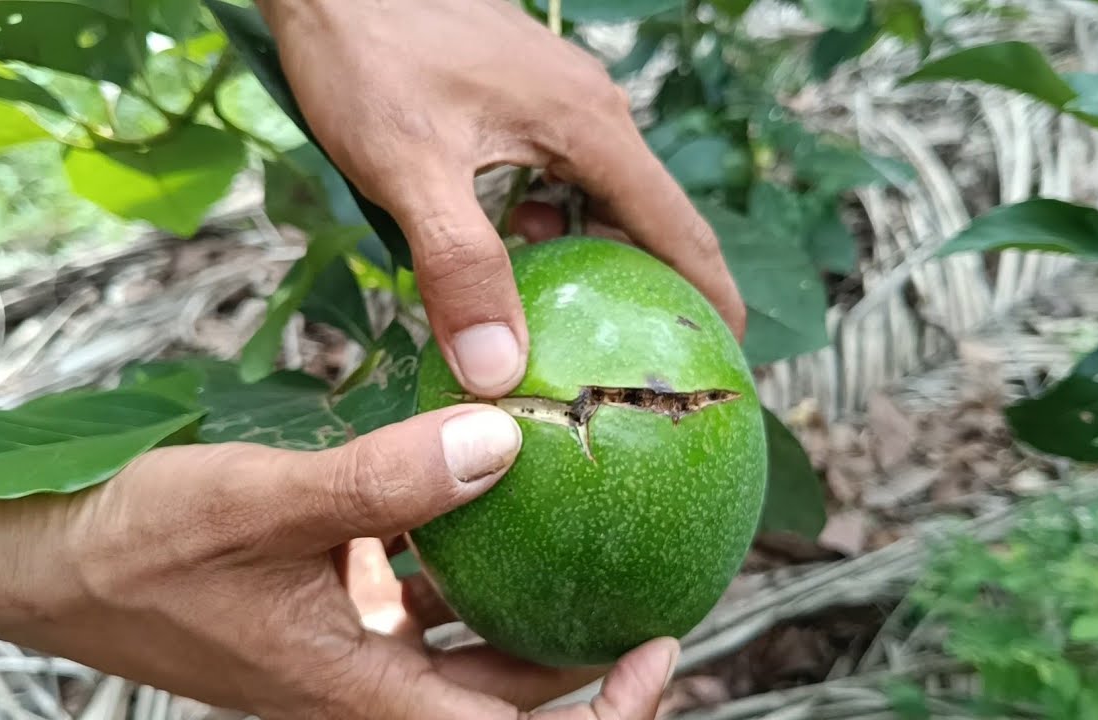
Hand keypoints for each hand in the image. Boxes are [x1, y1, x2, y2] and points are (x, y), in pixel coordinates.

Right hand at [0, 405, 677, 718]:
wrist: (47, 562)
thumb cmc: (138, 549)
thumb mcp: (267, 505)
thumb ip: (386, 480)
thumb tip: (504, 442)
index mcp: (359, 692)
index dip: (601, 713)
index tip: (658, 647)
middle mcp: (362, 685)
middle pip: (501, 694)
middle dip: (580, 652)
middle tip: (640, 583)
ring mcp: (344, 653)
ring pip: (462, 645)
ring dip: (522, 605)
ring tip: (575, 531)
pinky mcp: (324, 614)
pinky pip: (415, 599)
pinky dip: (453, 559)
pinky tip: (466, 491)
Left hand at [257, 0, 745, 397]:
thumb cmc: (369, 55)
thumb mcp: (411, 170)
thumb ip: (459, 267)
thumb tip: (498, 369)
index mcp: (590, 129)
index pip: (680, 230)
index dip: (711, 301)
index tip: (728, 362)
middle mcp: (591, 111)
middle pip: (648, 217)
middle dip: (651, 291)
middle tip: (640, 363)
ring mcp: (558, 99)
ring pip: (602, 197)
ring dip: (594, 256)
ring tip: (571, 314)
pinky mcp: (522, 96)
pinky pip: (564, 173)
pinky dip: (555, 222)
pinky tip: (509, 241)